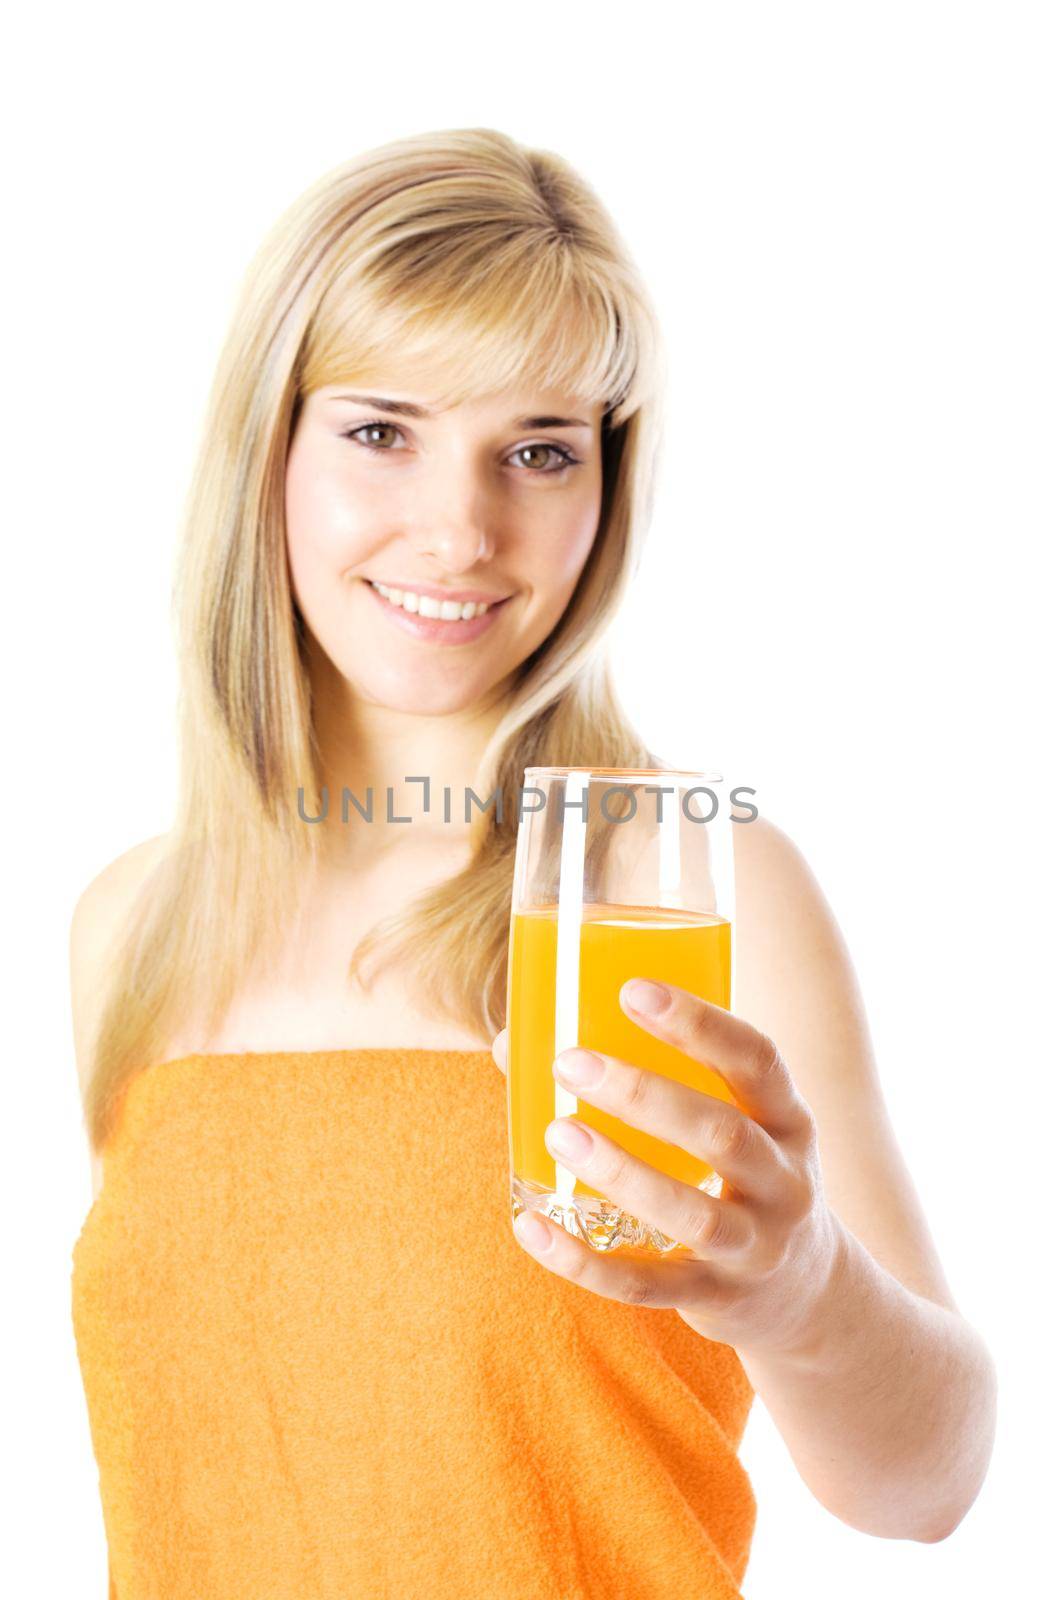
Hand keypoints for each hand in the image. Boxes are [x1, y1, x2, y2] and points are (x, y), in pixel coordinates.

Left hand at [491, 978, 844, 1359]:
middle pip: (723, 1134)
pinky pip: (645, 1285)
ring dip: (621, 1172)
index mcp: (787, 1119)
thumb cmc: (736, 1176)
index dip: (698, 1023)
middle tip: (571, 1062)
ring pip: (693, 1214)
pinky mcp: (714, 1300)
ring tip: (558, 1133)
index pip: (757, 1060)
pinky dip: (583, 1260)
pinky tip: (531, 1227)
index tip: (632, 989)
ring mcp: (753, 1248)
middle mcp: (783, 1182)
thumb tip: (515, 1043)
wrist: (804, 1295)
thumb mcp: (727, 1121)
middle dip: (644, 1096)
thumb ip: (647, 1079)